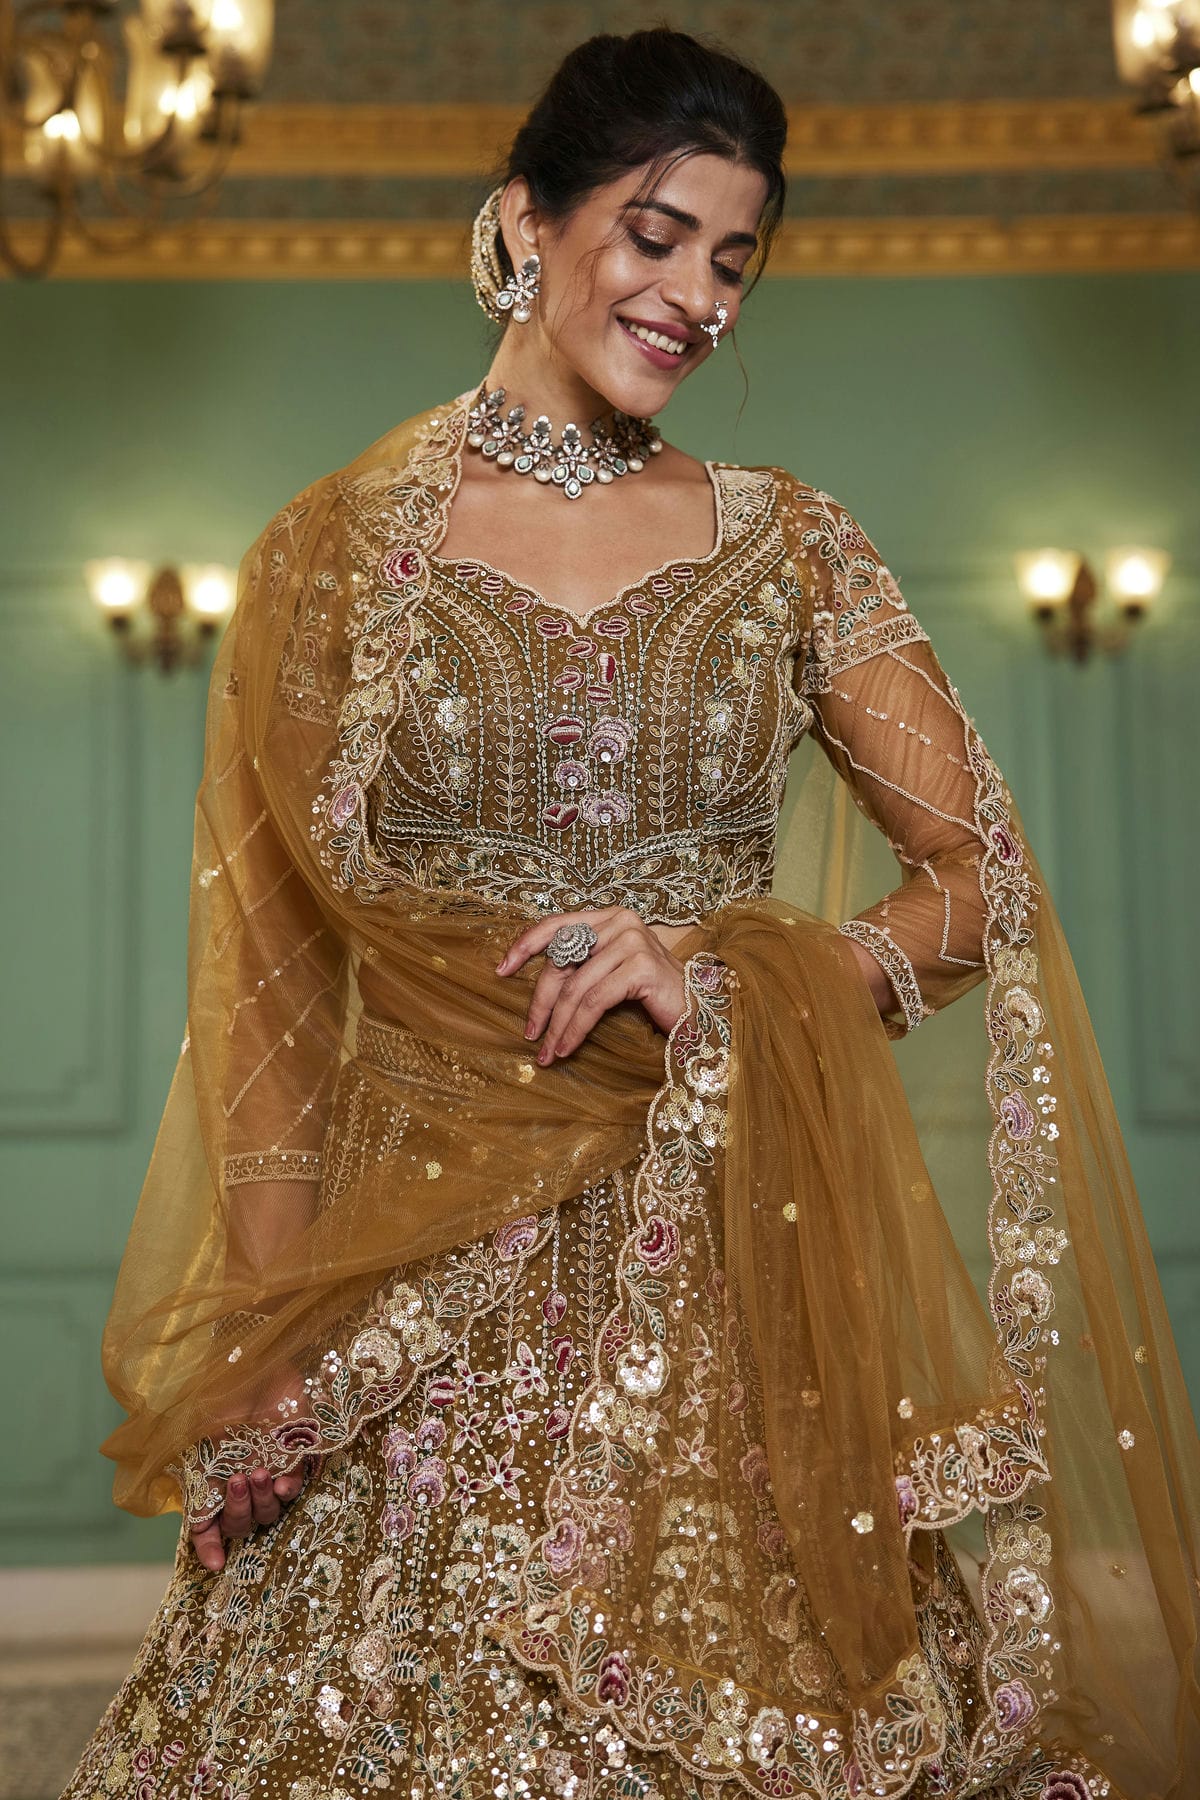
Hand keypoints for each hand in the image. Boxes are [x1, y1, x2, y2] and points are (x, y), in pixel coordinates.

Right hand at [189, 1361, 314, 1572]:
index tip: (216, 1563)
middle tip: (238, 1480)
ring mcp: (270, 1471)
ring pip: (270, 1511)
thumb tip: (187, 1498)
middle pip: (241, 1523)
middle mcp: (240, 1482)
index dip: (210, 1547)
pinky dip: (290, 1488)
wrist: (257, 1358)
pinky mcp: (297, 1456)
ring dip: (262, 1501)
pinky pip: (297, 1485)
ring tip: (260, 1473)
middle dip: (239, 1511)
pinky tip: (286, 1481)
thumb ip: (191, 1464)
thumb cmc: (222, 1391)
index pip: (207, 1526)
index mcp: (212, 1480)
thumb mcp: (197, 1428)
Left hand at [496, 907, 688, 1060]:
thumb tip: (539, 991)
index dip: (525, 945)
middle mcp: (621, 922)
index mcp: (610, 918)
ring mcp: (632, 941)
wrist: (701, 1013)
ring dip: (557, 1025)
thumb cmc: (655, 997)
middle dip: (540, 1003)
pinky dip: (576, 1028)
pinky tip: (567, 1047)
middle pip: (562, 962)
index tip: (501, 970)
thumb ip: (583, 967)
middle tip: (530, 1034)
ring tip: (547, 1052)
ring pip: (575, 987)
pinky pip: (594, 1002)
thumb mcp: (612, 973)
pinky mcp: (641, 967)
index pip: (557, 924)